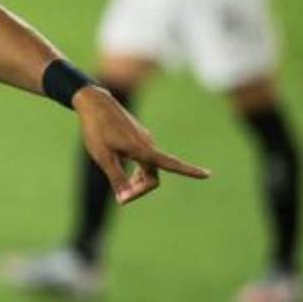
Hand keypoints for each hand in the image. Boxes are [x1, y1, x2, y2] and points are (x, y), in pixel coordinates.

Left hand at [73, 86, 209, 203]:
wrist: (94, 102)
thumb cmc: (96, 129)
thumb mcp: (103, 156)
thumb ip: (116, 178)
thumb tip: (124, 199)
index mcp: (143, 150)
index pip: (171, 165)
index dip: (190, 171)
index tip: (208, 174)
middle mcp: (148, 145)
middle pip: (153, 176)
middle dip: (141, 189)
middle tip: (121, 198)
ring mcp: (144, 141)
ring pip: (148, 168)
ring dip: (138, 181)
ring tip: (120, 187)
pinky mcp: (137, 138)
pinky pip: (143, 159)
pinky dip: (136, 170)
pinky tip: (119, 167)